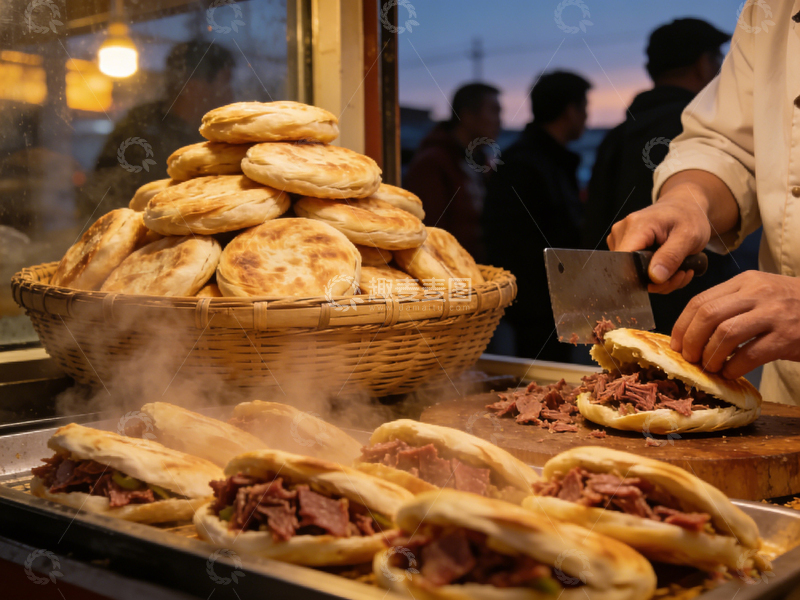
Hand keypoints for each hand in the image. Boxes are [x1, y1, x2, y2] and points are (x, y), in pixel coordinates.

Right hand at [607, 177, 715, 293]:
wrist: (684, 206)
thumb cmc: (688, 217)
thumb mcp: (689, 236)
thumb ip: (671, 256)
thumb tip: (654, 278)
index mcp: (635, 226)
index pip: (625, 262)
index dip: (644, 278)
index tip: (668, 280)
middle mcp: (621, 232)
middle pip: (629, 271)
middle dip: (658, 282)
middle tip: (681, 274)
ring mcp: (619, 240)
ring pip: (633, 274)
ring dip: (659, 281)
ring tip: (679, 269)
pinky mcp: (622, 247)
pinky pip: (635, 270)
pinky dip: (654, 275)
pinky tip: (669, 266)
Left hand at [671, 271, 799, 378]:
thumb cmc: (789, 305)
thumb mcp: (759, 292)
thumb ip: (729, 304)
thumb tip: (691, 332)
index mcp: (744, 281)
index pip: (699, 301)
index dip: (681, 326)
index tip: (676, 345)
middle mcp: (757, 293)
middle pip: (708, 316)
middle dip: (691, 341)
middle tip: (689, 358)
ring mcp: (774, 314)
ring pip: (726, 334)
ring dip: (711, 356)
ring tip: (710, 367)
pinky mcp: (787, 337)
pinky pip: (750, 354)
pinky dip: (734, 367)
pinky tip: (730, 372)